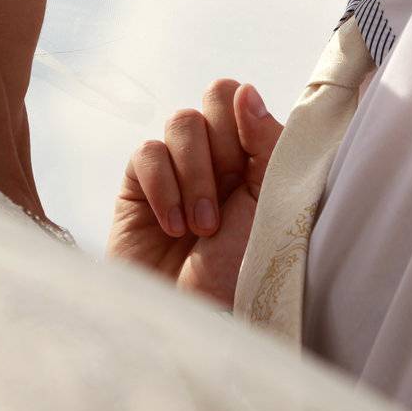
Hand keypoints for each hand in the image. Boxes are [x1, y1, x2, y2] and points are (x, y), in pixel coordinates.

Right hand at [107, 78, 282, 306]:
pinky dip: (163, 187)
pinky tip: (174, 228)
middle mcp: (218, 157)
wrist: (200, 319)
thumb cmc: (244, 270)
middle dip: (222, 147)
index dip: (246, 117)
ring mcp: (177, 169)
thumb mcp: (272, 202)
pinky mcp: (139, 187)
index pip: (246, 98)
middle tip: (228, 194)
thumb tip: (246, 91)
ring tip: (202, 225)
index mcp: (256, 155)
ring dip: (195, 174)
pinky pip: (147, 153)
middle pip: (213, 98)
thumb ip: (267, 142)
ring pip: (181, 122)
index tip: (250, 155)